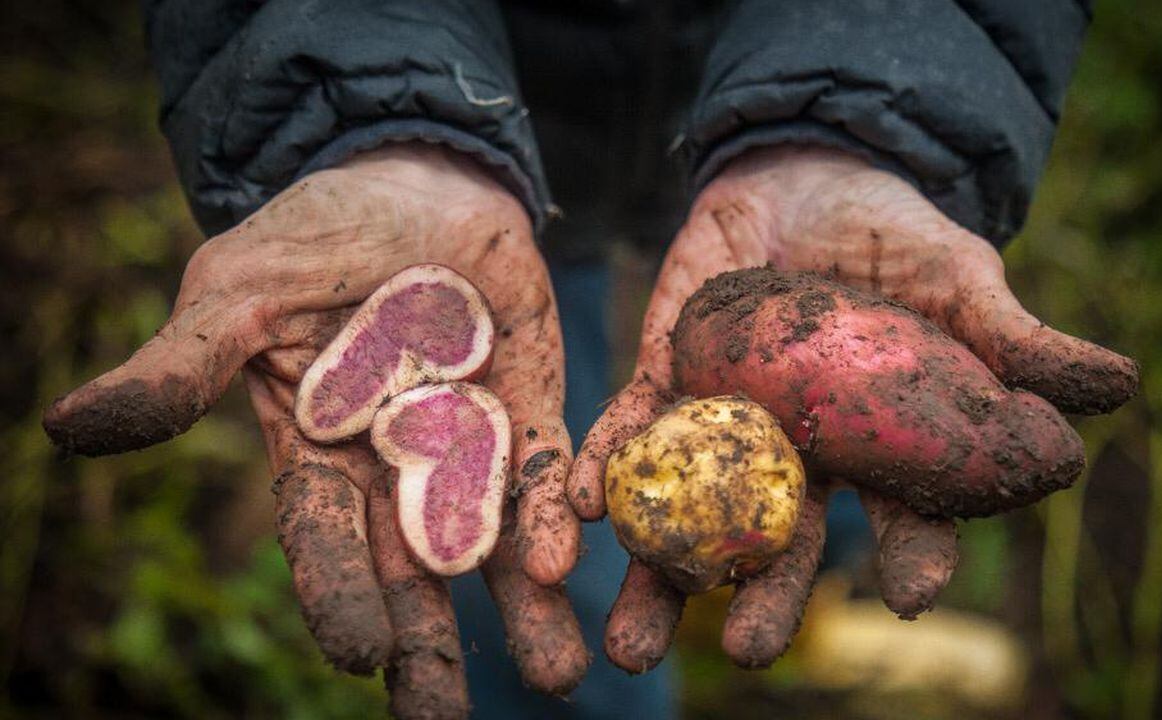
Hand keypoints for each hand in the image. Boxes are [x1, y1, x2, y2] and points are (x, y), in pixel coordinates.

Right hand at [44, 144, 588, 716]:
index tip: (359, 655)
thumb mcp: (239, 293)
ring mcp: (468, 446)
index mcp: (318, 454)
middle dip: (428, 648)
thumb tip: (69, 427)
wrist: (417, 182)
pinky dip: (558, 515)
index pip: (324, 540)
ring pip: (492, 545)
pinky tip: (568, 560)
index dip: (338, 593)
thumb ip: (183, 366)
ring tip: (556, 676)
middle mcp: (396, 470)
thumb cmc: (315, 235)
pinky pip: (548, 474)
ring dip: (520, 609)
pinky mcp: (529, 412)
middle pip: (411, 573)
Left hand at [569, 145, 1135, 670]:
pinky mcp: (670, 376)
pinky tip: (585, 508)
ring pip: (697, 511)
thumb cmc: (893, 233)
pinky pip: (636, 429)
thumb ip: (1014, 336)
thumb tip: (1118, 388)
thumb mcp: (958, 276)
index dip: (913, 556)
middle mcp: (802, 454)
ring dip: (662, 575)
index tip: (910, 595)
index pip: (905, 517)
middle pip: (786, 540)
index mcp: (882, 447)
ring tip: (630, 646)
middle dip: (766, 595)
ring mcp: (730, 420)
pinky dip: (612, 466)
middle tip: (746, 649)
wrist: (805, 173)